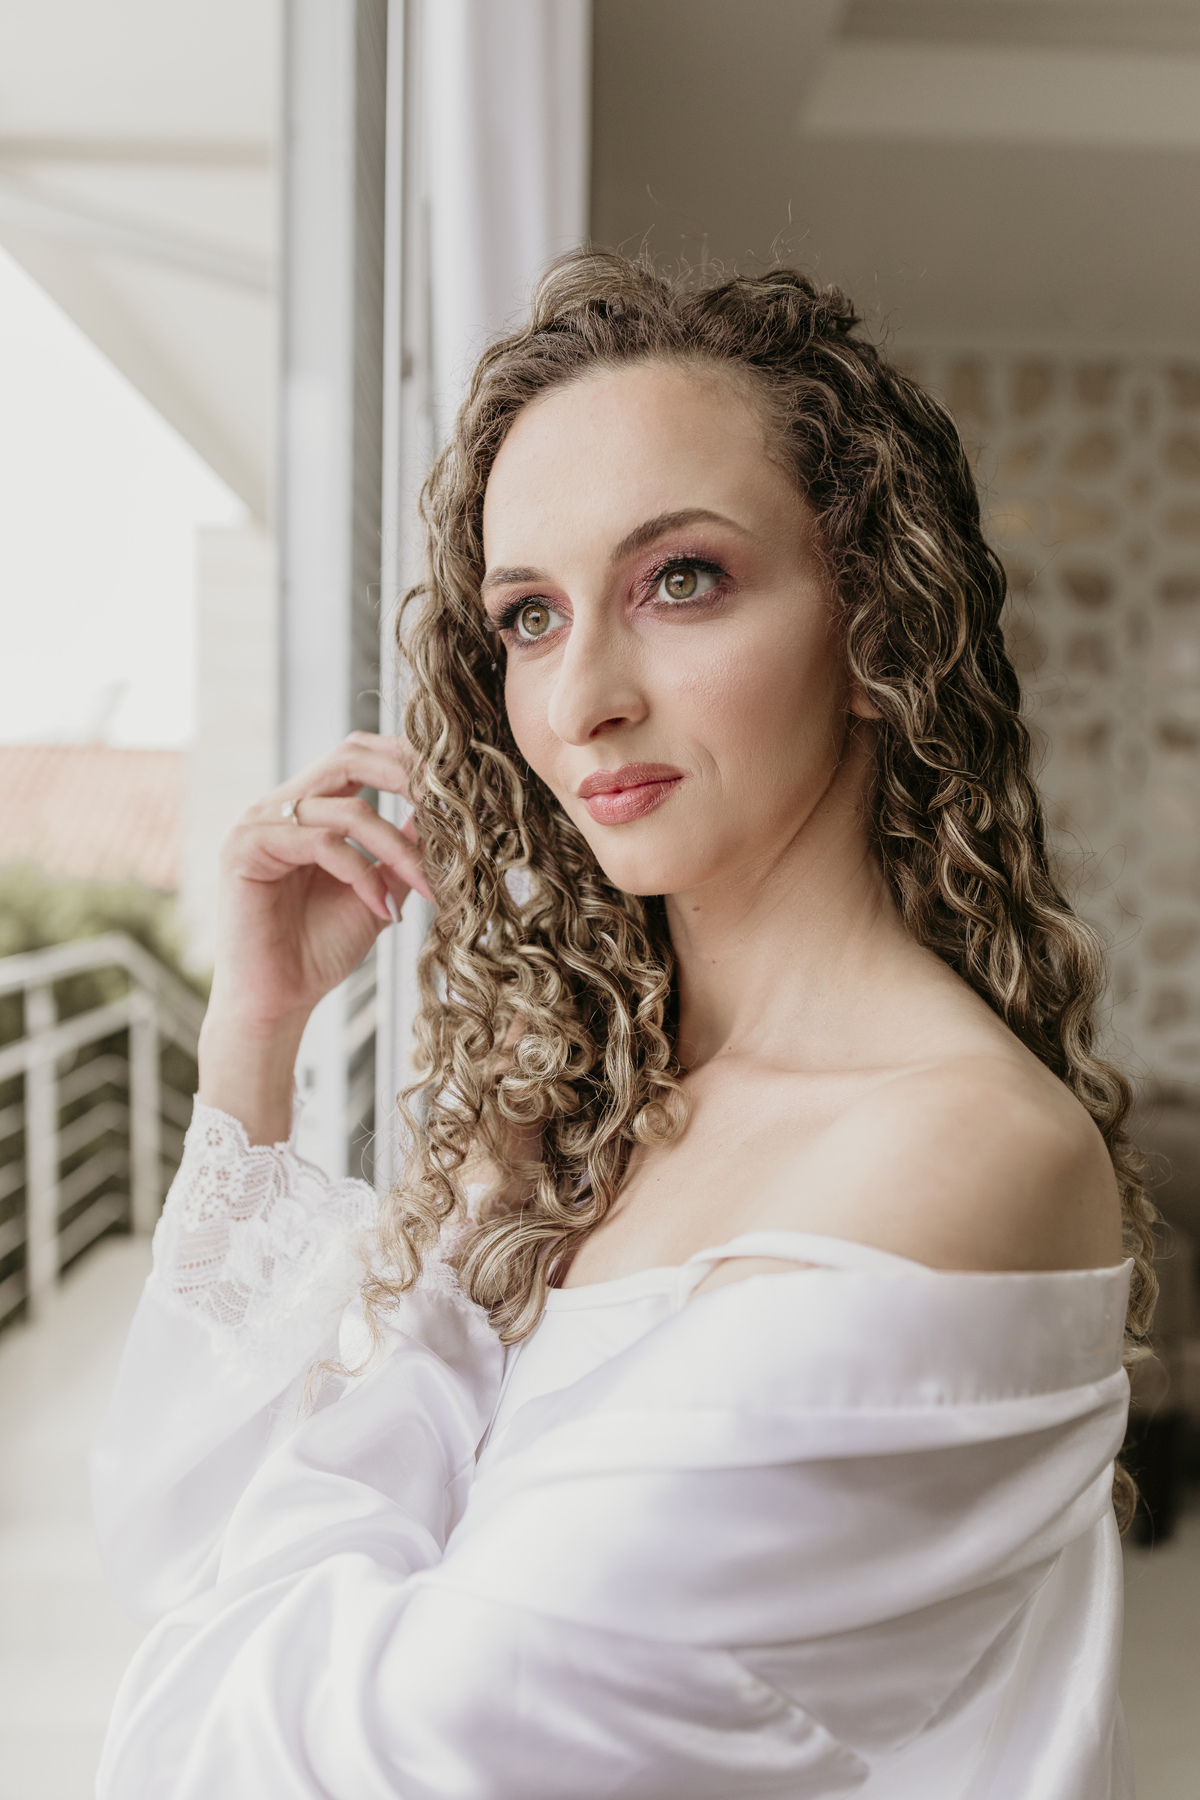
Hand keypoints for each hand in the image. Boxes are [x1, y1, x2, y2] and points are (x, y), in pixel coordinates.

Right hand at [198, 733, 431, 1141]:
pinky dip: (361, 874)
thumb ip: (403, 849)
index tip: (456, 781)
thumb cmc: (321, 949)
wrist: (278, 1002)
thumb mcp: (378, 888)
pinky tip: (383, 909)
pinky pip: (319, 843)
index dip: (406, 757)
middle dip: (406, 775)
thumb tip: (446, 814)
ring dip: (397, 848)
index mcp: (308, 808)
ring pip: (345, 810)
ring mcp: (259, 824)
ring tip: (428, 886)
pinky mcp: (246, 850)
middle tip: (450, 803)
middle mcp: (279, 806)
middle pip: (349, 756)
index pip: (358, 755)